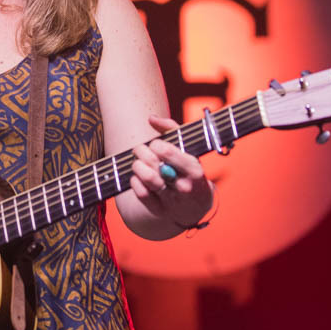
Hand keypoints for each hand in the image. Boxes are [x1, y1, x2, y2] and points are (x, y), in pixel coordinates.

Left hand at [130, 115, 213, 229]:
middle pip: (154, 164)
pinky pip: (141, 194)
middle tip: (140, 149)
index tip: (156, 144)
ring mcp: (172, 201)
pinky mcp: (159, 211)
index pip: (168, 152)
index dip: (156, 144)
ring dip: (137, 166)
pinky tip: (137, 176)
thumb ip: (172, 129)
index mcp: (195, 170)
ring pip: (147, 178)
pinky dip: (135, 182)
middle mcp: (184, 186)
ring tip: (138, 162)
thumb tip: (151, 118)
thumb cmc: (190, 170)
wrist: (196, 206)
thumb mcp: (190, 149)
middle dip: (141, 151)